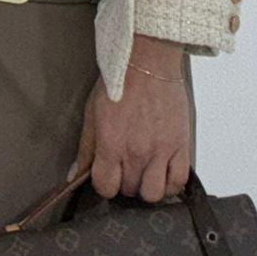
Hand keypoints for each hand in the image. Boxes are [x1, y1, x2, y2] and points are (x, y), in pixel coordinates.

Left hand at [66, 53, 192, 201]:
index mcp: (111, 144)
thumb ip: (86, 148)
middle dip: (125, 183)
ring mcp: (160, 150)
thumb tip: (76, 174)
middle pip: (129, 191)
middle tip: (126, 167)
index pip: (105, 187)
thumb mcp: (92, 113)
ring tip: (145, 173)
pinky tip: (164, 172)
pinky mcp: (180, 144)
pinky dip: (171, 183)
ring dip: (148, 187)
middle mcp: (136, 152)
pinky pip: (179, 180)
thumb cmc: (120, 82)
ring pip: (154, 193)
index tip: (107, 175)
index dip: (105, 184)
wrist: (148, 61)